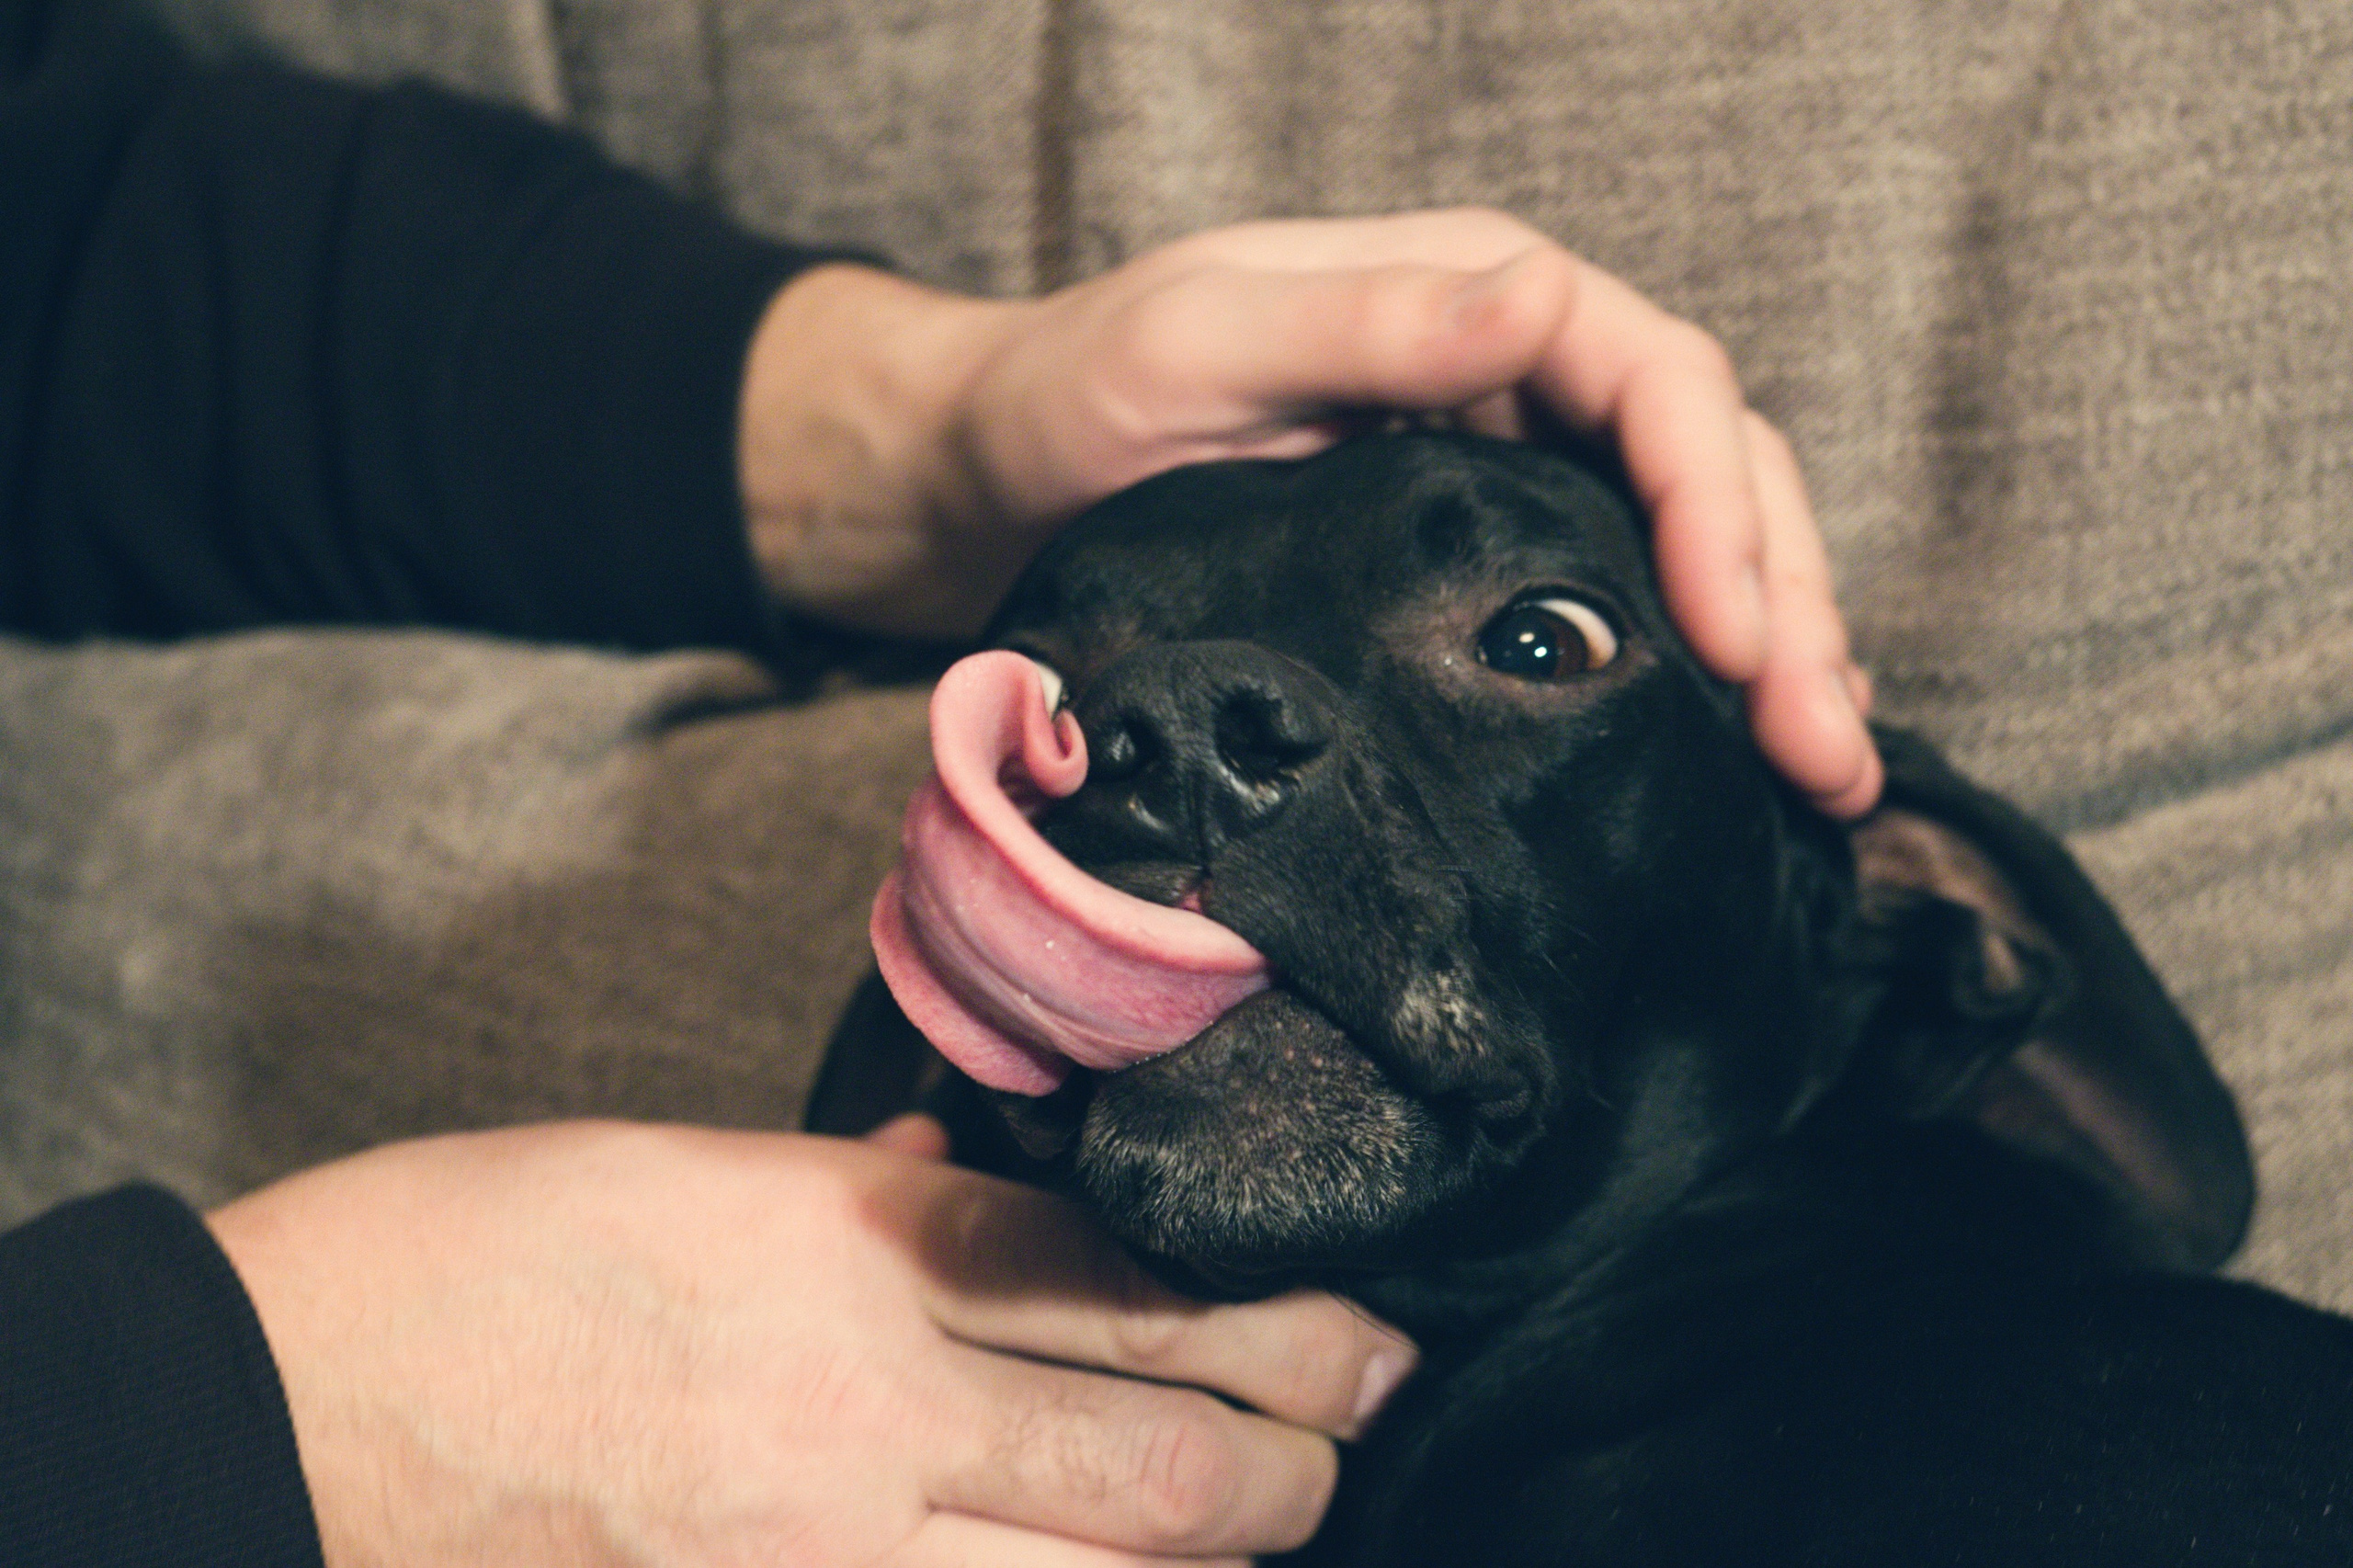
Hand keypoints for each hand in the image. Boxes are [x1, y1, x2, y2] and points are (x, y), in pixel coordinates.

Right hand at [207, 1119, 1414, 1566]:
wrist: (282, 1405)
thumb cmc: (482, 1250)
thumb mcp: (694, 1165)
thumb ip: (866, 1193)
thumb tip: (977, 1176)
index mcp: (843, 1245)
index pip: (1130, 1282)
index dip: (1277, 1311)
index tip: (1357, 1325)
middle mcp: (860, 1408)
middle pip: (1163, 1457)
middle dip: (1302, 1450)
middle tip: (1358, 1418)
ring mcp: (816, 1557)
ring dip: (1218, 1555)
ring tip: (1272, 1513)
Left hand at [737, 208, 1877, 815]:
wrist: (984, 479)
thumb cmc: (1067, 401)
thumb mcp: (1195, 345)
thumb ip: (1364, 327)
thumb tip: (1539, 309)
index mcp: (1466, 295)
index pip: (1655, 378)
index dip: (1721, 507)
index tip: (1742, 645)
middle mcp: (1508, 370)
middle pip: (1706, 464)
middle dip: (1787, 603)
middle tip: (1820, 754)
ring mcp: (1498, 466)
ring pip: (1686, 537)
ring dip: (1772, 649)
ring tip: (1817, 775)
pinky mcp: (1470, 556)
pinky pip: (1613, 598)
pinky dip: (1688, 671)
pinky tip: (1729, 750)